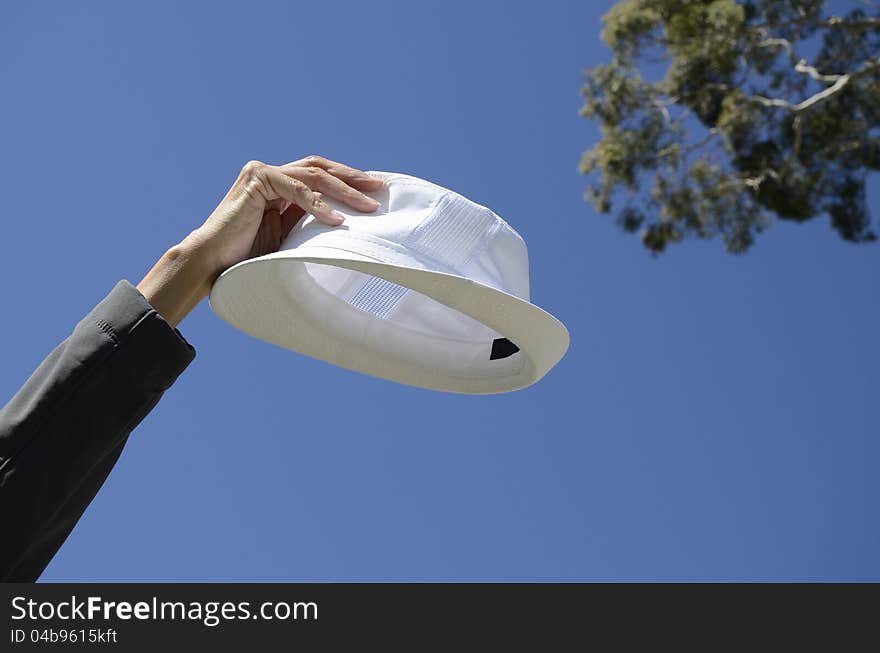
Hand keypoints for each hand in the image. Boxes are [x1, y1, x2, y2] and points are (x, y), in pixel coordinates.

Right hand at [194, 155, 384, 273]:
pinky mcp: (255, 179)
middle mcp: (270, 174)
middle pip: (320, 168)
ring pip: (313, 174)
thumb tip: (344, 222)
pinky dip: (318, 204)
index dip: (347, 182)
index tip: (373, 194)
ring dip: (343, 189)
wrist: (213, 263)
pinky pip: (296, 188)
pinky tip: (336, 219)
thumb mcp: (289, 237)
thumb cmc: (248, 257)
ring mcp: (262, 173)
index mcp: (279, 187)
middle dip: (352, 178)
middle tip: (379, 188)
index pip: (319, 176)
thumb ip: (308, 221)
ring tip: (367, 205)